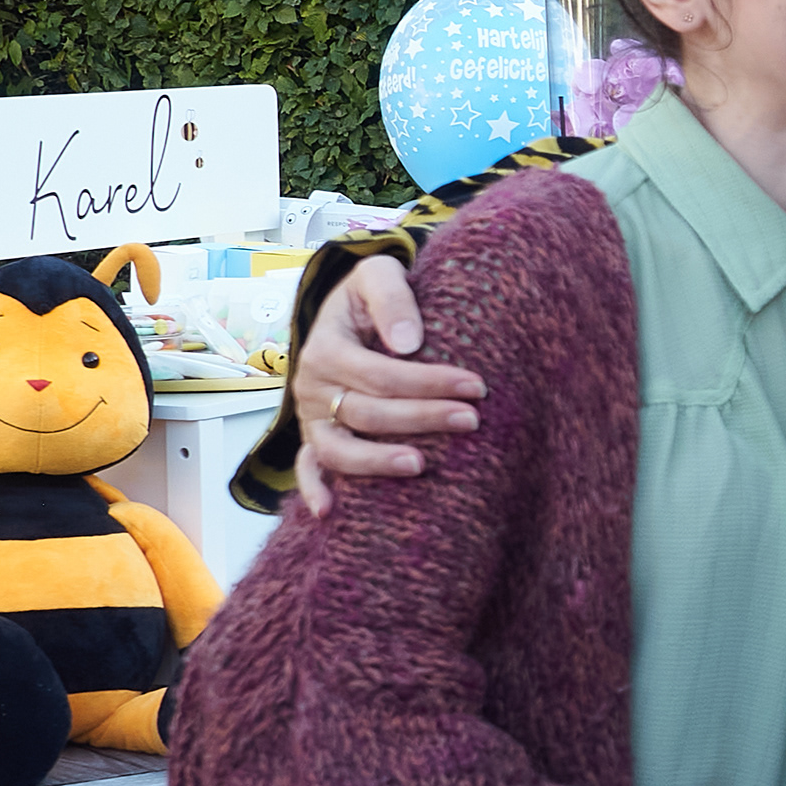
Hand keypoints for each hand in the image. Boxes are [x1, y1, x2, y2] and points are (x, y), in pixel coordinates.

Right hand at [289, 257, 481, 512]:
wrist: (348, 308)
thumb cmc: (369, 294)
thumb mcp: (378, 274)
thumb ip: (392, 297)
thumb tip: (408, 343)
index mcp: (325, 348)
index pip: (381, 373)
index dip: (428, 382)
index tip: (475, 385)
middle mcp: (313, 387)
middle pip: (367, 413)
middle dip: (422, 418)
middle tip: (471, 420)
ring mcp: (313, 417)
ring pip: (338, 449)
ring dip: (377, 461)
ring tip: (421, 465)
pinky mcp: (317, 435)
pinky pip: (309, 467)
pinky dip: (315, 489)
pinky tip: (331, 511)